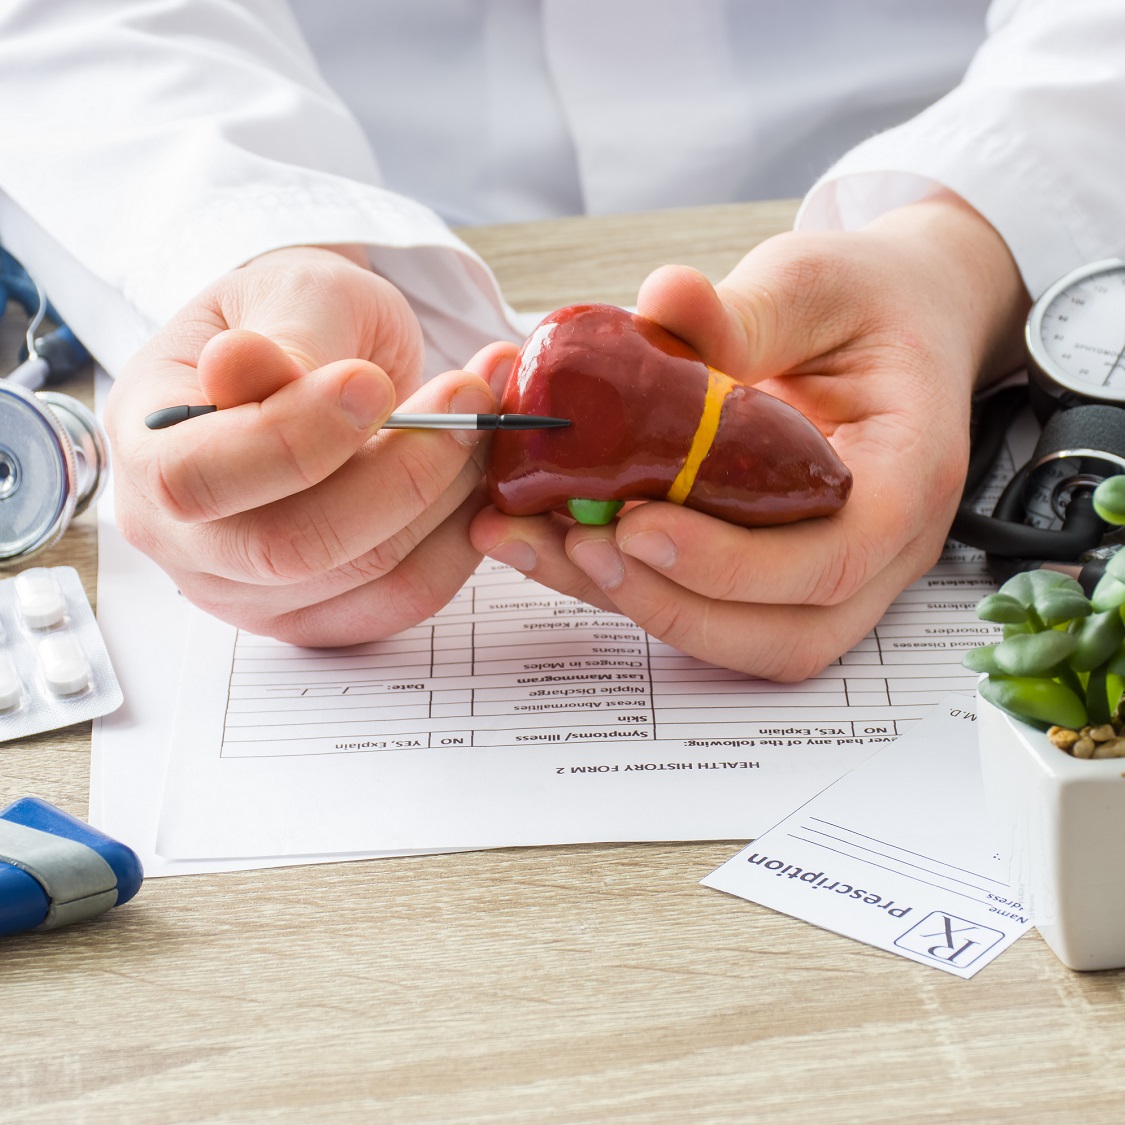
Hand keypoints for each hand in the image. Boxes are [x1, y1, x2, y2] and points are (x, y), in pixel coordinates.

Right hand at [105, 245, 496, 643]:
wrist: (319, 362)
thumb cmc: (294, 322)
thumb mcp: (288, 294)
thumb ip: (281, 335)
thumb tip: (242, 367)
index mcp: (146, 447)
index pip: (196, 479)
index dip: (295, 439)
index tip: (375, 382)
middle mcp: (182, 540)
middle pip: (290, 548)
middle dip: (402, 474)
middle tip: (468, 399)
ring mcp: (249, 592)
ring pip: (364, 575)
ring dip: (447, 496)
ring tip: (482, 420)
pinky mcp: (318, 616)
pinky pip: (404, 600)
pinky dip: (459, 540)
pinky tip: (476, 478)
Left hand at [470, 193, 1030, 678]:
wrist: (899, 325)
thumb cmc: (870, 304)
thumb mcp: (817, 284)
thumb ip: (749, 310)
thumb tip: (662, 301)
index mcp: (909, 475)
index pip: (834, 558)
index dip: (733, 565)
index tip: (638, 524)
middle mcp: (880, 548)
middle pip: (785, 633)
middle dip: (672, 605)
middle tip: (579, 544)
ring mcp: (830, 572)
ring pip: (742, 639)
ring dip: (638, 604)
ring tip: (547, 544)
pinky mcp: (777, 574)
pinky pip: (710, 607)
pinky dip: (633, 585)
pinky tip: (559, 539)